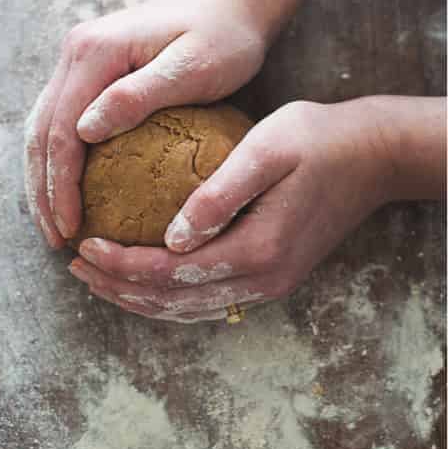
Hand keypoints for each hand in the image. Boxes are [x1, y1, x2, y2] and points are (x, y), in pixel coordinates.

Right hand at [24, 0, 271, 247]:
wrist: (235, 0)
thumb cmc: (225, 36)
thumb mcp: (193, 67)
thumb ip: (137, 96)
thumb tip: (83, 131)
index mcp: (92, 52)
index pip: (60, 131)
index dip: (60, 185)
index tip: (72, 227)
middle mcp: (74, 52)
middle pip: (40, 133)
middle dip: (43, 191)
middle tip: (57, 238)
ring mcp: (77, 60)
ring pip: (42, 129)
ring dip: (44, 179)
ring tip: (56, 224)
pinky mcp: (89, 70)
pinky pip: (60, 121)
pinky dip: (58, 161)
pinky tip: (70, 192)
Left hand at [65, 99, 397, 321]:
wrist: (373, 156)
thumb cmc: (317, 139)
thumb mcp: (266, 151)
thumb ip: (219, 195)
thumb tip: (172, 237)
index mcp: (256, 252)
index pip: (167, 273)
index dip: (119, 263)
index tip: (83, 243)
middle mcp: (261, 281)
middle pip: (170, 301)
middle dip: (116, 286)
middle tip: (74, 262)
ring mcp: (267, 286)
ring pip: (185, 309)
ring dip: (135, 296)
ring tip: (94, 274)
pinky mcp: (269, 278)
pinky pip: (204, 300)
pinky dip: (163, 295)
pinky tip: (137, 275)